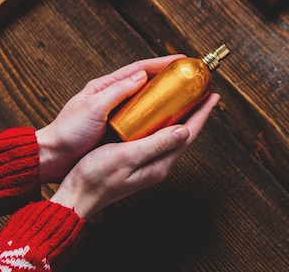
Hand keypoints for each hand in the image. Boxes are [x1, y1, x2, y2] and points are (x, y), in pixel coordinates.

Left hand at [36, 54, 183, 182]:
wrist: (53, 157)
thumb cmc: (68, 131)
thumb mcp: (92, 108)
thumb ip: (116, 91)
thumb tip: (141, 76)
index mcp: (105, 86)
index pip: (139, 69)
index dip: (162, 63)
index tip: (182, 61)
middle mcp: (112, 97)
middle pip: (146, 83)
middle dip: (168, 79)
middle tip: (190, 79)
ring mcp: (115, 114)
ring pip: (146, 102)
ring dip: (165, 99)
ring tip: (186, 100)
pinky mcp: (116, 131)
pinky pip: (141, 121)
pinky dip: (156, 119)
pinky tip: (168, 124)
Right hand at [49, 93, 219, 219]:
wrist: (76, 196)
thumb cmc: (96, 178)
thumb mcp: (127, 157)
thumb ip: (157, 144)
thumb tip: (185, 131)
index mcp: (160, 164)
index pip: (189, 134)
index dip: (202, 113)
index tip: (213, 95)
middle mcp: (159, 164)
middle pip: (184, 133)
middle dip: (196, 112)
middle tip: (204, 91)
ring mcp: (149, 164)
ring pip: (172, 135)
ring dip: (182, 116)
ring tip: (187, 98)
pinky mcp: (137, 161)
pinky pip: (158, 137)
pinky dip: (164, 122)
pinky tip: (159, 114)